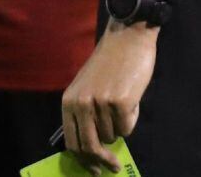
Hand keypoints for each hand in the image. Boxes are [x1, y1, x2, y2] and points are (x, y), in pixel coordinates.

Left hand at [62, 22, 158, 172]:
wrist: (127, 36)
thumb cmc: (109, 62)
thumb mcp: (88, 86)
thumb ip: (86, 114)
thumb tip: (94, 150)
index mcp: (69, 101)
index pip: (72, 142)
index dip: (83, 160)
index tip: (94, 171)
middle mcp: (81, 104)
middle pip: (90, 147)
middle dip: (102, 162)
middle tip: (114, 167)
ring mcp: (100, 103)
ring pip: (113, 136)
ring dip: (120, 126)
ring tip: (122, 102)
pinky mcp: (120, 102)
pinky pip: (127, 127)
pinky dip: (132, 118)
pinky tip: (131, 98)